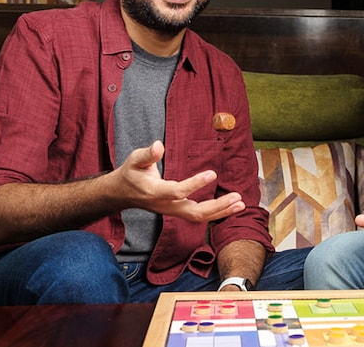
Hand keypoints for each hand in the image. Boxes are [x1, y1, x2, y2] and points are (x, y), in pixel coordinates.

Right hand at [108, 140, 245, 222]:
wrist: (123, 194)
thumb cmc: (131, 173)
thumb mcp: (134, 160)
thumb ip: (147, 154)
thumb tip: (159, 145)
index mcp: (154, 192)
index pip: (177, 191)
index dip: (195, 184)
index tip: (213, 173)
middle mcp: (165, 206)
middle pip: (194, 212)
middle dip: (217, 206)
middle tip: (236, 196)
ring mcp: (172, 211)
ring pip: (199, 218)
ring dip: (221, 212)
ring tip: (240, 203)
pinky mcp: (178, 211)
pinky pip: (199, 216)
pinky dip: (217, 213)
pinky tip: (232, 206)